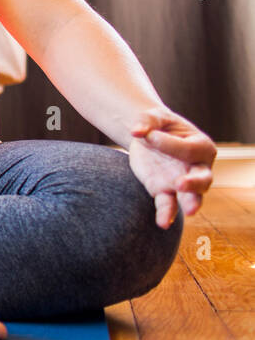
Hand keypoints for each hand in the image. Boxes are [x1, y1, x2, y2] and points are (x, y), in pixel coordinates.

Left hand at [127, 106, 215, 228]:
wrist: (148, 137)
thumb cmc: (157, 125)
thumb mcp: (153, 117)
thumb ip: (146, 122)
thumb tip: (135, 131)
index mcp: (200, 145)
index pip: (189, 149)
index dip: (169, 144)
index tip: (149, 136)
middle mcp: (197, 167)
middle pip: (203, 178)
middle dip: (195, 183)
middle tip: (181, 184)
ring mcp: (182, 182)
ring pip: (192, 196)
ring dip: (189, 202)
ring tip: (187, 210)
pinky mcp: (164, 191)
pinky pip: (168, 205)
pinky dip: (167, 214)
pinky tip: (163, 223)